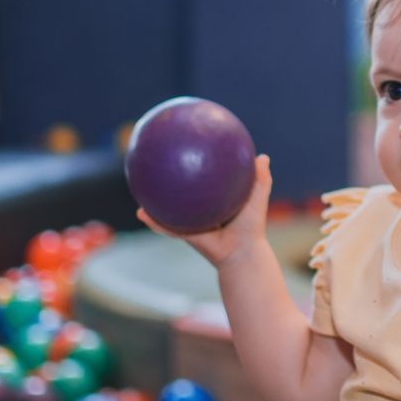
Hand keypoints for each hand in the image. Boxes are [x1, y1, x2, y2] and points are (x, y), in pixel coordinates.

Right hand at [137, 154, 272, 268]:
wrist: (242, 252)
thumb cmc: (252, 225)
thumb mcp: (257, 198)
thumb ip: (261, 179)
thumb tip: (262, 157)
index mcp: (214, 198)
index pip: (202, 178)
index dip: (194, 165)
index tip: (186, 148)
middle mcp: (199, 208)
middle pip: (182, 192)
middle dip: (169, 179)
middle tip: (158, 161)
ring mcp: (189, 221)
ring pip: (167, 209)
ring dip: (153, 200)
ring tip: (138, 186)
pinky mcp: (185, 233)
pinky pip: (166, 227)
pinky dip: (153, 222)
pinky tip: (142, 213)